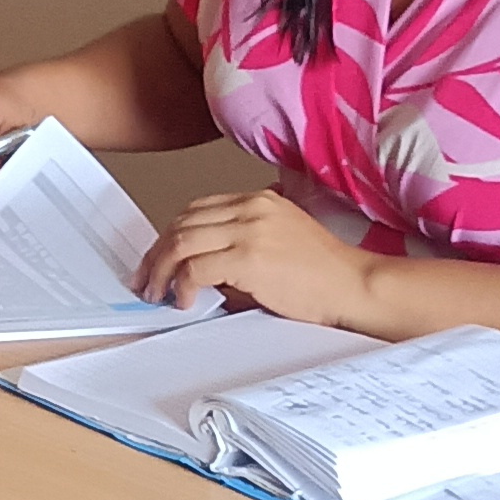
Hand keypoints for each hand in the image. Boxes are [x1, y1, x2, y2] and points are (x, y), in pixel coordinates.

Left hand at [137, 189, 377, 322]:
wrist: (353, 285)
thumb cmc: (323, 273)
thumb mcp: (279, 239)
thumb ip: (239, 243)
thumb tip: (198, 268)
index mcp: (257, 200)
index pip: (196, 210)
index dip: (170, 234)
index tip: (158, 257)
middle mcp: (250, 208)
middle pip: (182, 222)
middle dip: (157, 252)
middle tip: (147, 279)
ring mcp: (249, 229)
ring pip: (181, 241)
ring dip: (161, 269)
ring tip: (158, 292)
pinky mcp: (249, 257)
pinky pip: (195, 267)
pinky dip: (181, 285)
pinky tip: (185, 300)